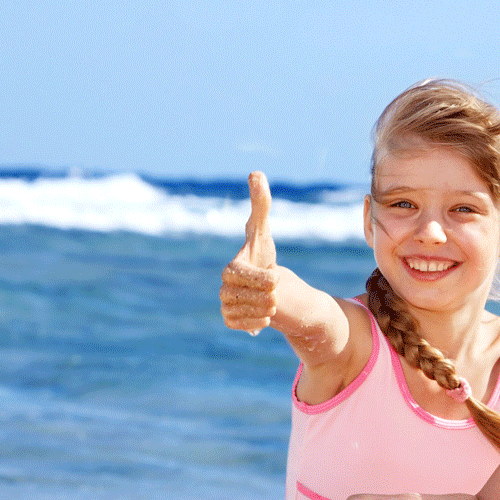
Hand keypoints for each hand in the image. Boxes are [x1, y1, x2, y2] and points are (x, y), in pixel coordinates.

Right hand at [220, 172, 278, 334]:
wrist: (264, 283)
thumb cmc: (262, 252)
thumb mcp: (263, 230)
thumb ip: (260, 204)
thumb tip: (256, 173)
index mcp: (230, 268)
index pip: (248, 277)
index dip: (264, 279)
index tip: (275, 278)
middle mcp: (223, 287)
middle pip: (250, 298)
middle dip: (267, 296)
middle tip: (275, 293)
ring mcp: (225, 305)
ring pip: (249, 313)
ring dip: (265, 310)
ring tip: (271, 303)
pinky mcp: (230, 321)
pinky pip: (244, 326)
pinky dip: (258, 323)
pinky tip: (265, 314)